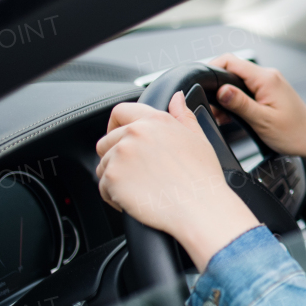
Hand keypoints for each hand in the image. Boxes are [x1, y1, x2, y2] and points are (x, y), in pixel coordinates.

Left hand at [96, 92, 258, 271]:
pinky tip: (136, 200)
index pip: (121, 111)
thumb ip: (183, 115)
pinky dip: (114, 197)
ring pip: (103, 165)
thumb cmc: (202, 177)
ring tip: (140, 189)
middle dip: (115, 157)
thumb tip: (177, 98)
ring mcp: (121, 154)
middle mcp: (135, 133)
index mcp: (156, 121)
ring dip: (115, 178)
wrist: (199, 207)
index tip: (119, 137)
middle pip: (106, 141)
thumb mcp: (198, 139)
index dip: (115, 125)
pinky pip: (102, 187)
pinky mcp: (112, 177)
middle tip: (137, 173)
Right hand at [209, 53, 305, 209]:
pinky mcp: (271, 92)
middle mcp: (269, 76)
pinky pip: (248, 90)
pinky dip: (237, 100)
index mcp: (266, 79)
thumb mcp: (262, 121)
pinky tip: (233, 116)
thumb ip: (240, 104)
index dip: (212, 69)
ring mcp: (270, 83)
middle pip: (233, 70)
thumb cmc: (294, 133)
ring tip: (222, 116)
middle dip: (218, 87)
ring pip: (239, 81)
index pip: (231, 61)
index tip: (202, 84)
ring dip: (227, 96)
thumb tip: (221, 90)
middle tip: (212, 108)